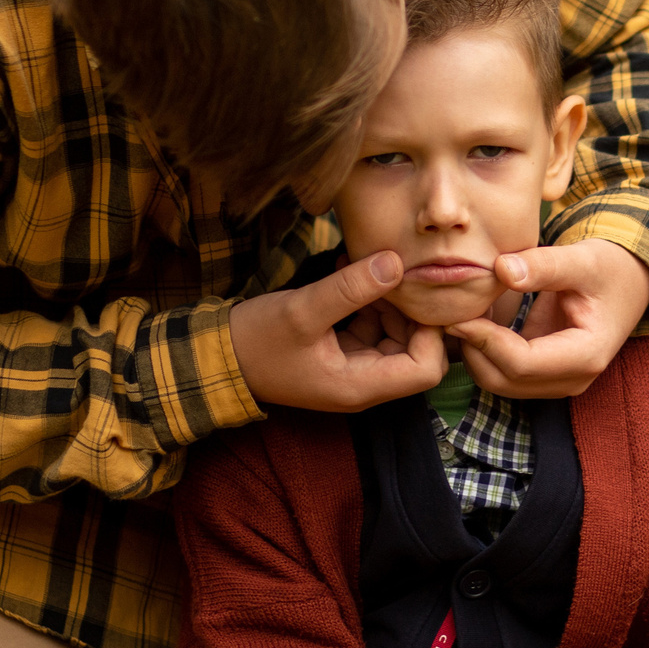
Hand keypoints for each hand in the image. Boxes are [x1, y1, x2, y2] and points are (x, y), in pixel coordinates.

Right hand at [230, 251, 446, 410]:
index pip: (426, 369)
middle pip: (417, 351)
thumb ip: (350, 289)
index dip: (431, 332)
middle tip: (392, 271)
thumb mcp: (304, 310)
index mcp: (360, 386)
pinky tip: (349, 271)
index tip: (414, 292)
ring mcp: (353, 368)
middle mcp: (364, 383)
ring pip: (395, 335)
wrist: (218, 358)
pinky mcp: (341, 352)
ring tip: (365, 266)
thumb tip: (395, 262)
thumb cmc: (256, 341)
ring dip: (387, 301)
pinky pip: (371, 327)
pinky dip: (367, 301)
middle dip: (408, 310)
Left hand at [448, 240, 648, 398]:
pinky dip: (484, 351)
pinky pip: (503, 373)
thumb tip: (501, 269)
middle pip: (505, 380)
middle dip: (474, 350)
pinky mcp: (545, 374)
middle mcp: (573, 378)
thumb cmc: (609, 268)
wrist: (627, 282)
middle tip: (454, 312)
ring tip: (466, 313)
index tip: (459, 314)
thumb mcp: (582, 259)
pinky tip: (479, 319)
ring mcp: (558, 381)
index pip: (522, 363)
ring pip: (499, 382)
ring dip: (475, 353)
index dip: (485, 341)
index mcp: (587, 355)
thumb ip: (543, 265)